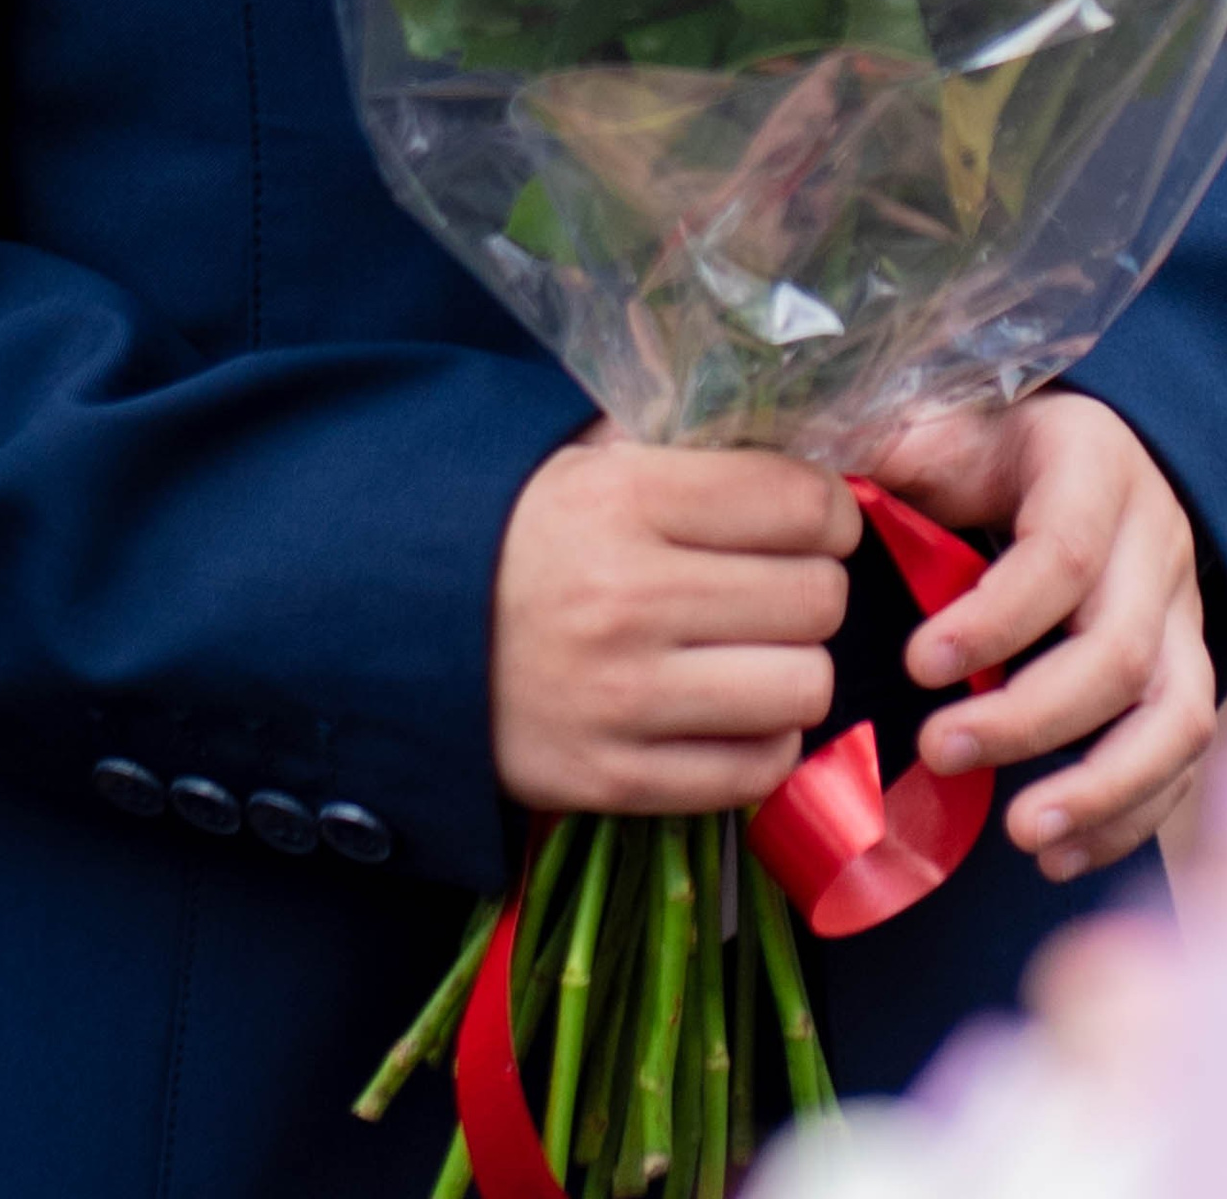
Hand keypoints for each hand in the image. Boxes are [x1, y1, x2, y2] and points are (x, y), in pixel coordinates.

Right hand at [492, 433, 858, 816]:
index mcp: (624, 499)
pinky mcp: (611, 781)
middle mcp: (626, 599)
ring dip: (794, 669)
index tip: (814, 519)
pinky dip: (761, 742)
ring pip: (804, 689)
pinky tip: (728, 710)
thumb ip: (691, 445)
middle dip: (813, 587)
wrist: (397, 630)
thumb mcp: (590, 458)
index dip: (828, 510)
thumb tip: (805, 449)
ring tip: (756, 652)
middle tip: (779, 585)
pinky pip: (756, 770)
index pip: (797, 503)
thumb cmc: (520, 531)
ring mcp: (619, 701)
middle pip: (816, 599)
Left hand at [875, 390, 1212, 878]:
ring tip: (1022, 836)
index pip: (1062, 553)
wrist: (1091, 454)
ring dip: (1102, 790)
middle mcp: (1157, 545)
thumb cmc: (998, 451)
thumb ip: (897, 451)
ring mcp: (1183, 619)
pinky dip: (1127, 817)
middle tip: (937, 752)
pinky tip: (1058, 856)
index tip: (918, 664)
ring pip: (1175, 716)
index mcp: (1094, 469)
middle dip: (1030, 719)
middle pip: (1119, 650)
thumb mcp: (951, 426)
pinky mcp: (1187, 677)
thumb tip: (821, 484)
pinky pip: (1180, 761)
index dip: (995, 619)